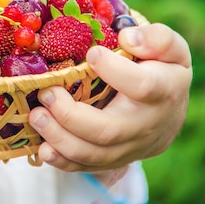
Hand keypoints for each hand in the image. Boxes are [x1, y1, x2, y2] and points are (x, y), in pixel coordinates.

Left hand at [28, 23, 191, 172]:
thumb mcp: (168, 47)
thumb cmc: (159, 69)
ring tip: (36, 116)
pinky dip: (62, 161)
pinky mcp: (112, 160)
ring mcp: (129, 147)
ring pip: (94, 153)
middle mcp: (147, 125)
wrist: (167, 112)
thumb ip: (158, 39)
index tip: (91, 53)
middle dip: (71, 115)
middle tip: (46, 94)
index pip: (143, 86)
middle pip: (109, 130)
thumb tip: (128, 38)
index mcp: (164, 91)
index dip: (115, 71)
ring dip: (59, 138)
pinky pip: (86, 166)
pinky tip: (42, 148)